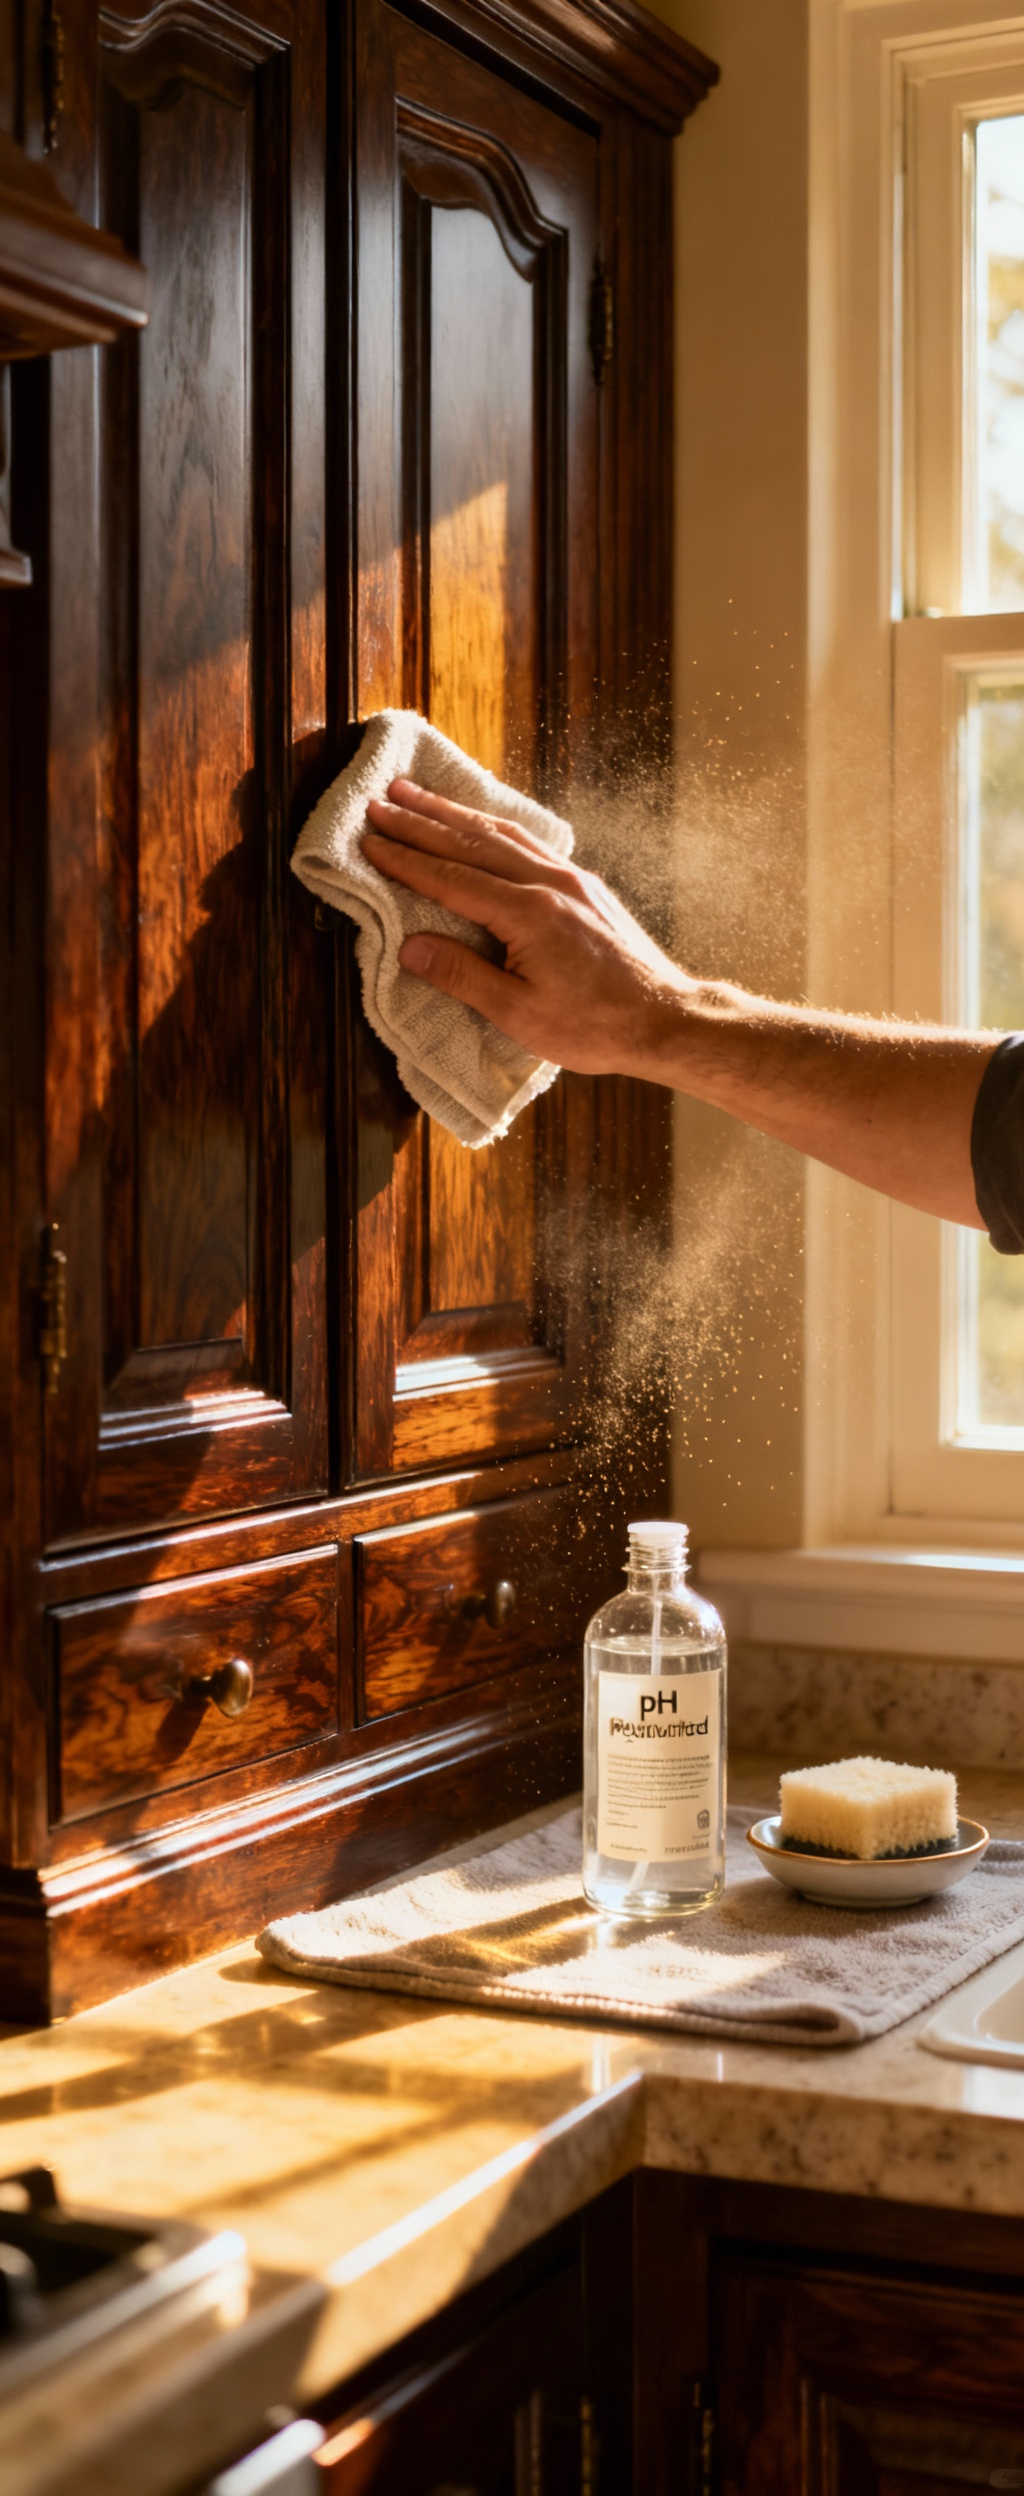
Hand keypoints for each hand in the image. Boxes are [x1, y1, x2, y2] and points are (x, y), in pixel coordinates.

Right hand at [361, 778, 690, 1077]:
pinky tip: (480, 822)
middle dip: (421, 820)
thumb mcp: (519, 1013)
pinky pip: (528, 843)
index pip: (450, 878)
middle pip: (472, 842)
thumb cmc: (595, 1026)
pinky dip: (494, 826)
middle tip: (380, 801)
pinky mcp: (583, 886)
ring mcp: (570, 879)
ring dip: (454, 813)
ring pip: (502, 834)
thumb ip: (462, 976)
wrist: (664, 1019)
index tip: (370, 841)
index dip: (406, 859)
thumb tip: (410, 947)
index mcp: (528, 913)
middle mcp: (548, 883)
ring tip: (417, 795)